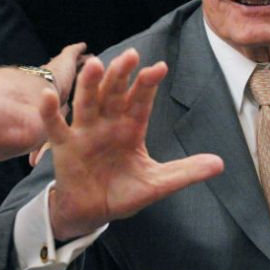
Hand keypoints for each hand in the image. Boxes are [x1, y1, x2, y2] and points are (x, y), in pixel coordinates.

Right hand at [38, 48, 224, 239]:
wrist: (93, 213)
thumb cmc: (124, 193)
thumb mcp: (158, 184)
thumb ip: (186, 172)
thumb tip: (219, 164)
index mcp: (131, 128)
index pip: (141, 101)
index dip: (148, 85)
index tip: (159, 67)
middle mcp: (108, 123)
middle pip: (114, 94)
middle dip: (121, 75)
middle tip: (131, 56)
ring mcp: (85, 132)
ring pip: (88, 102)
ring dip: (90, 84)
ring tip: (96, 64)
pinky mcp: (65, 146)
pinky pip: (56, 126)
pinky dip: (51, 111)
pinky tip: (50, 95)